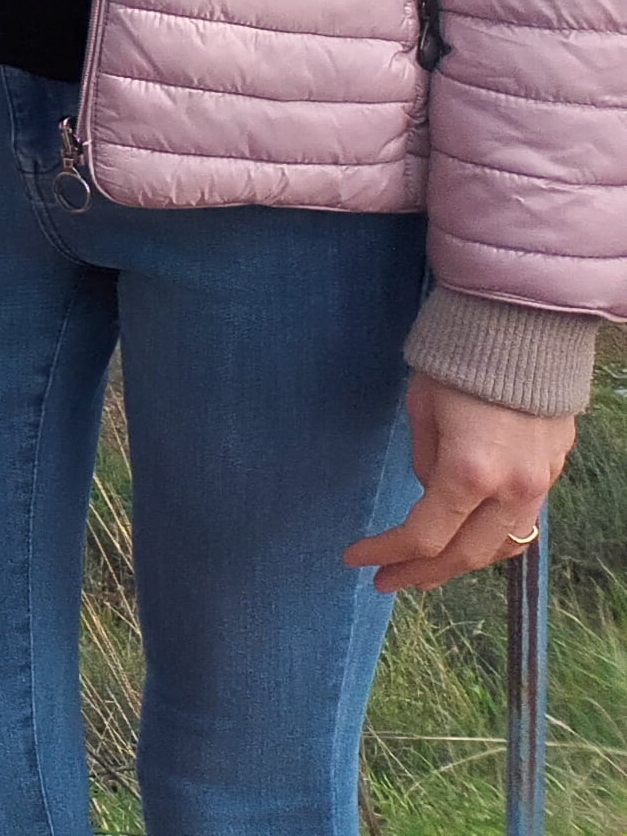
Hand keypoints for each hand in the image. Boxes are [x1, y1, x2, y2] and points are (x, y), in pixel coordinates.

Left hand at [348, 372, 579, 591]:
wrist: (524, 327)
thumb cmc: (459, 360)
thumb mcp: (422, 408)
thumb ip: (425, 460)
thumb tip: (430, 492)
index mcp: (469, 472)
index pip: (425, 535)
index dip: (387, 552)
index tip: (355, 558)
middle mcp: (511, 489)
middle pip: (465, 554)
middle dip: (422, 572)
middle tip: (386, 582)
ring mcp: (539, 484)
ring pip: (501, 546)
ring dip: (460, 563)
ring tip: (424, 572)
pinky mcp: (553, 471)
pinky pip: (522, 523)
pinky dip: (492, 541)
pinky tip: (470, 543)